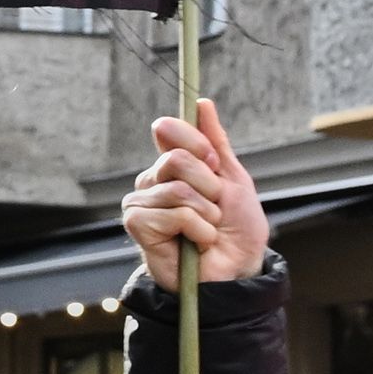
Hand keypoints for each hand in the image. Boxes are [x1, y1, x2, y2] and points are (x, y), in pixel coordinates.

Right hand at [121, 94, 271, 289]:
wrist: (236, 270)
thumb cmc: (235, 231)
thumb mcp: (233, 180)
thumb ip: (216, 142)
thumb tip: (202, 103)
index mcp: (171, 166)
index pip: (169, 130)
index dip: (199, 145)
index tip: (216, 166)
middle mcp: (152, 181)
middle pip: (177, 159)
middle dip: (209, 186)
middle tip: (215, 208)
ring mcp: (141, 203)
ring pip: (178, 189)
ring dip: (206, 214)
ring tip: (206, 231)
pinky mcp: (136, 225)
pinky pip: (174, 213)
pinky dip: (197, 230)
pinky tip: (195, 244)